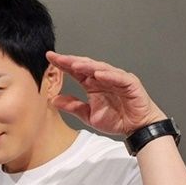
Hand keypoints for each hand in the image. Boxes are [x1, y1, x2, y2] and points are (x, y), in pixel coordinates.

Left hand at [46, 51, 166, 135]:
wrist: (136, 127)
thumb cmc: (116, 119)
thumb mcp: (88, 115)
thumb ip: (72, 106)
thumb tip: (53, 100)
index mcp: (93, 84)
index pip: (75, 71)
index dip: (63, 64)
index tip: (49, 58)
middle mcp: (103, 78)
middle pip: (86, 66)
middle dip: (71, 61)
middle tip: (57, 57)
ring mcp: (117, 79)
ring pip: (101, 69)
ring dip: (88, 66)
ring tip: (74, 64)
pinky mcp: (130, 83)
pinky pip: (118, 78)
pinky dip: (109, 76)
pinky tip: (98, 74)